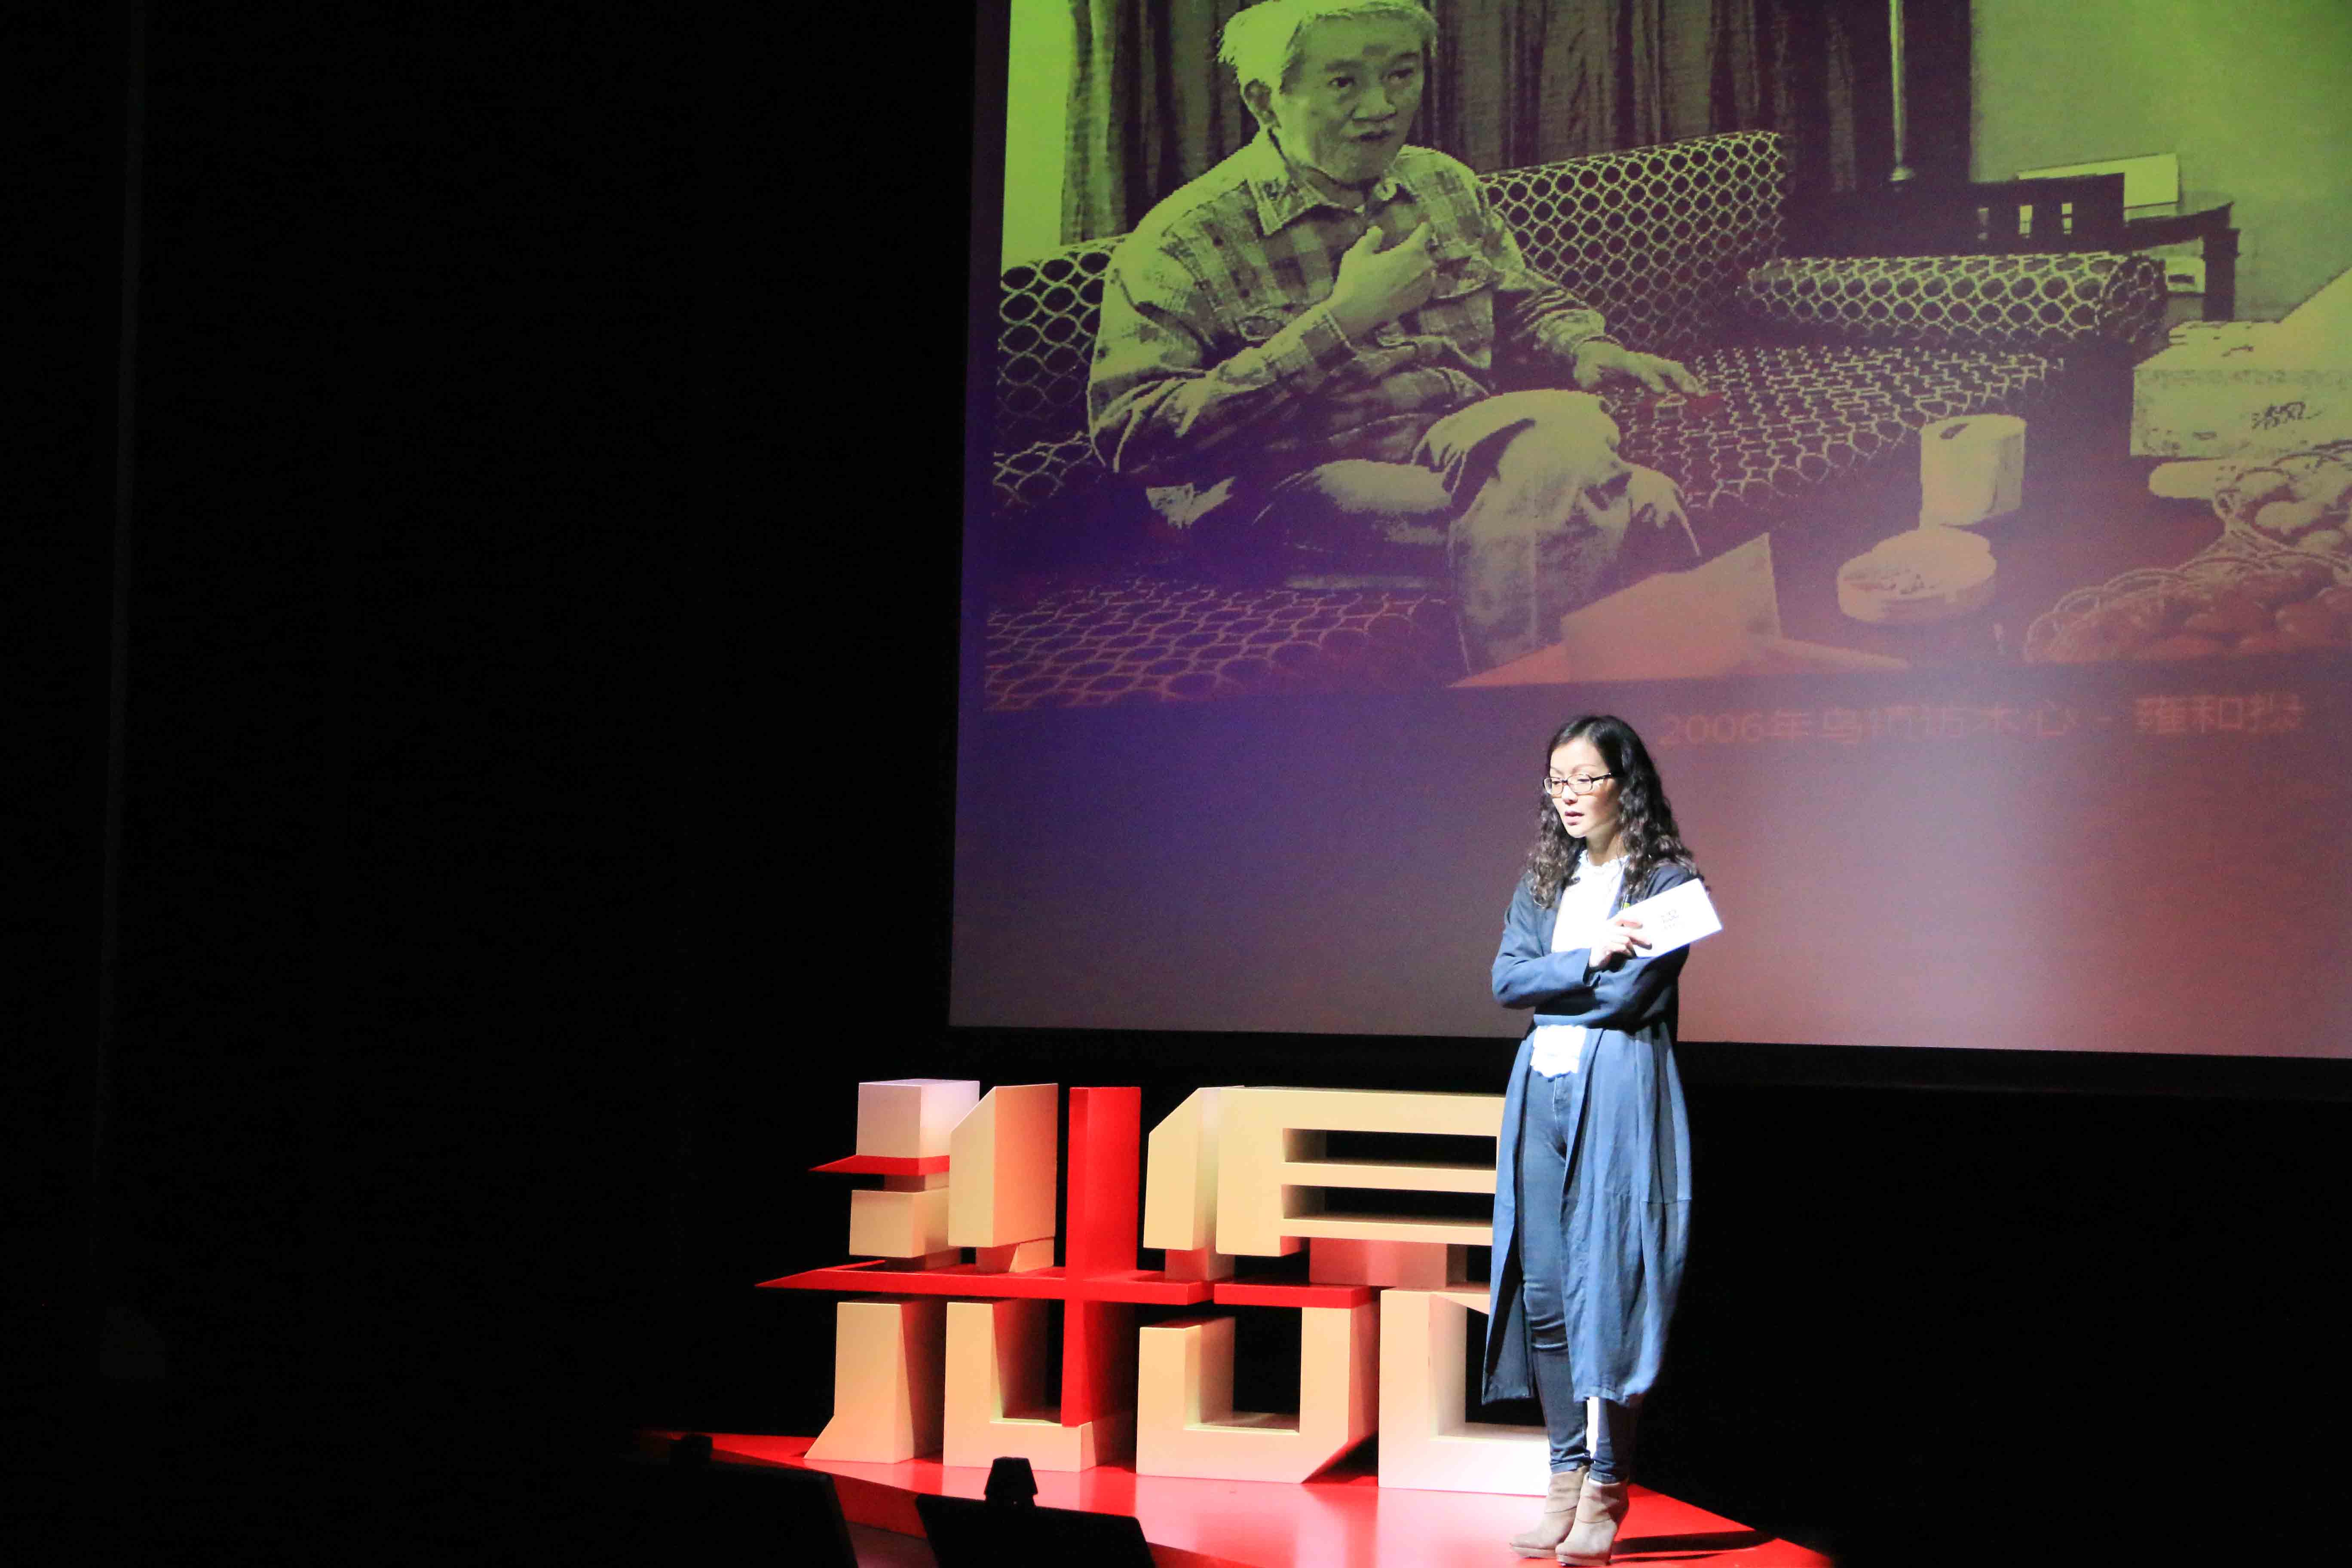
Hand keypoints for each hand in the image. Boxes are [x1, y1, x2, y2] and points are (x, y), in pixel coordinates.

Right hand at [1327, 221, 1436, 342]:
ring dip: (1419, 268)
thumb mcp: (1358, 253)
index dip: (1423, 228)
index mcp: (1410, 250)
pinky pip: (1425, 287)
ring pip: (1427, 270)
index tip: (1423, 226)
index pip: (1425, 232)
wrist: (1356, 313)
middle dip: (1416, 251)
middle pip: (1425, 252)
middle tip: (1403, 253)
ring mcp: (1423, 285)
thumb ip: (1371, 239)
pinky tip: (1408, 284)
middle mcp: (1422, 267)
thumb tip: (1378, 230)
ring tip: (1405, 269)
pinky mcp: (1419, 301)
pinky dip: (1419, 283)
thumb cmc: (1356, 280)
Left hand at [1571, 339, 1705, 395]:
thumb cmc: (1589, 368)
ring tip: (1701, 395)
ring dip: (1687, 381)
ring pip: (1672, 369)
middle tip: (1691, 393)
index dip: (1650, 379)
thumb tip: (1605, 405)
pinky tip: (1699, 395)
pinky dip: (1686, 383)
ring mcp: (1650, 363)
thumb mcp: (1586, 379)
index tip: (1661, 392)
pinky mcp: (1655, 370)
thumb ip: (1595, 390)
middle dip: (1678, 379)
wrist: (1594, 352)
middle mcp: (1640, 359)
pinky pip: (1673, 375)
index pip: (1638, 368)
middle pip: (1663, 365)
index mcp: (1622, 360)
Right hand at [1588, 915, 1650, 970]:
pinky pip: (1622, 948)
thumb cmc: (1606, 946)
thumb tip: (1639, 933)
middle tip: (1648, 942)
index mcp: (1608, 924)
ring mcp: (1604, 937)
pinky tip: (1628, 954)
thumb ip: (1622, 932)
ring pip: (1626, 940)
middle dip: (1640, 936)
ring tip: (1633, 951)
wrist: (1593, 958)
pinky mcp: (1605, 947)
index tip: (1641, 924)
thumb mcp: (1612, 936)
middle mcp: (1606, 929)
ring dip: (1632, 947)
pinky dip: (1627, 952)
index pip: (1621, 917)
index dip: (1632, 919)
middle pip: (1627, 931)